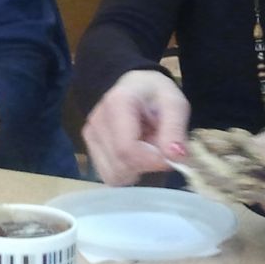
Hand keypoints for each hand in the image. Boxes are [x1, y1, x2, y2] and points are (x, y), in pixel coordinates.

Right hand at [81, 69, 188, 185]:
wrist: (136, 88)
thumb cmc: (156, 95)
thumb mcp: (175, 104)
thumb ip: (175, 130)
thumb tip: (175, 158)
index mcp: (117, 104)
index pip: (127, 149)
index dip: (152, 161)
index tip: (170, 156)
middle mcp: (97, 120)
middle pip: (120, 165)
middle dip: (146, 166)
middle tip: (158, 148)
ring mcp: (90, 135)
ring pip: (113, 175)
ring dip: (136, 171)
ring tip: (145, 149)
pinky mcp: (89, 147)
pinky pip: (108, 175)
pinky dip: (126, 172)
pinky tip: (134, 155)